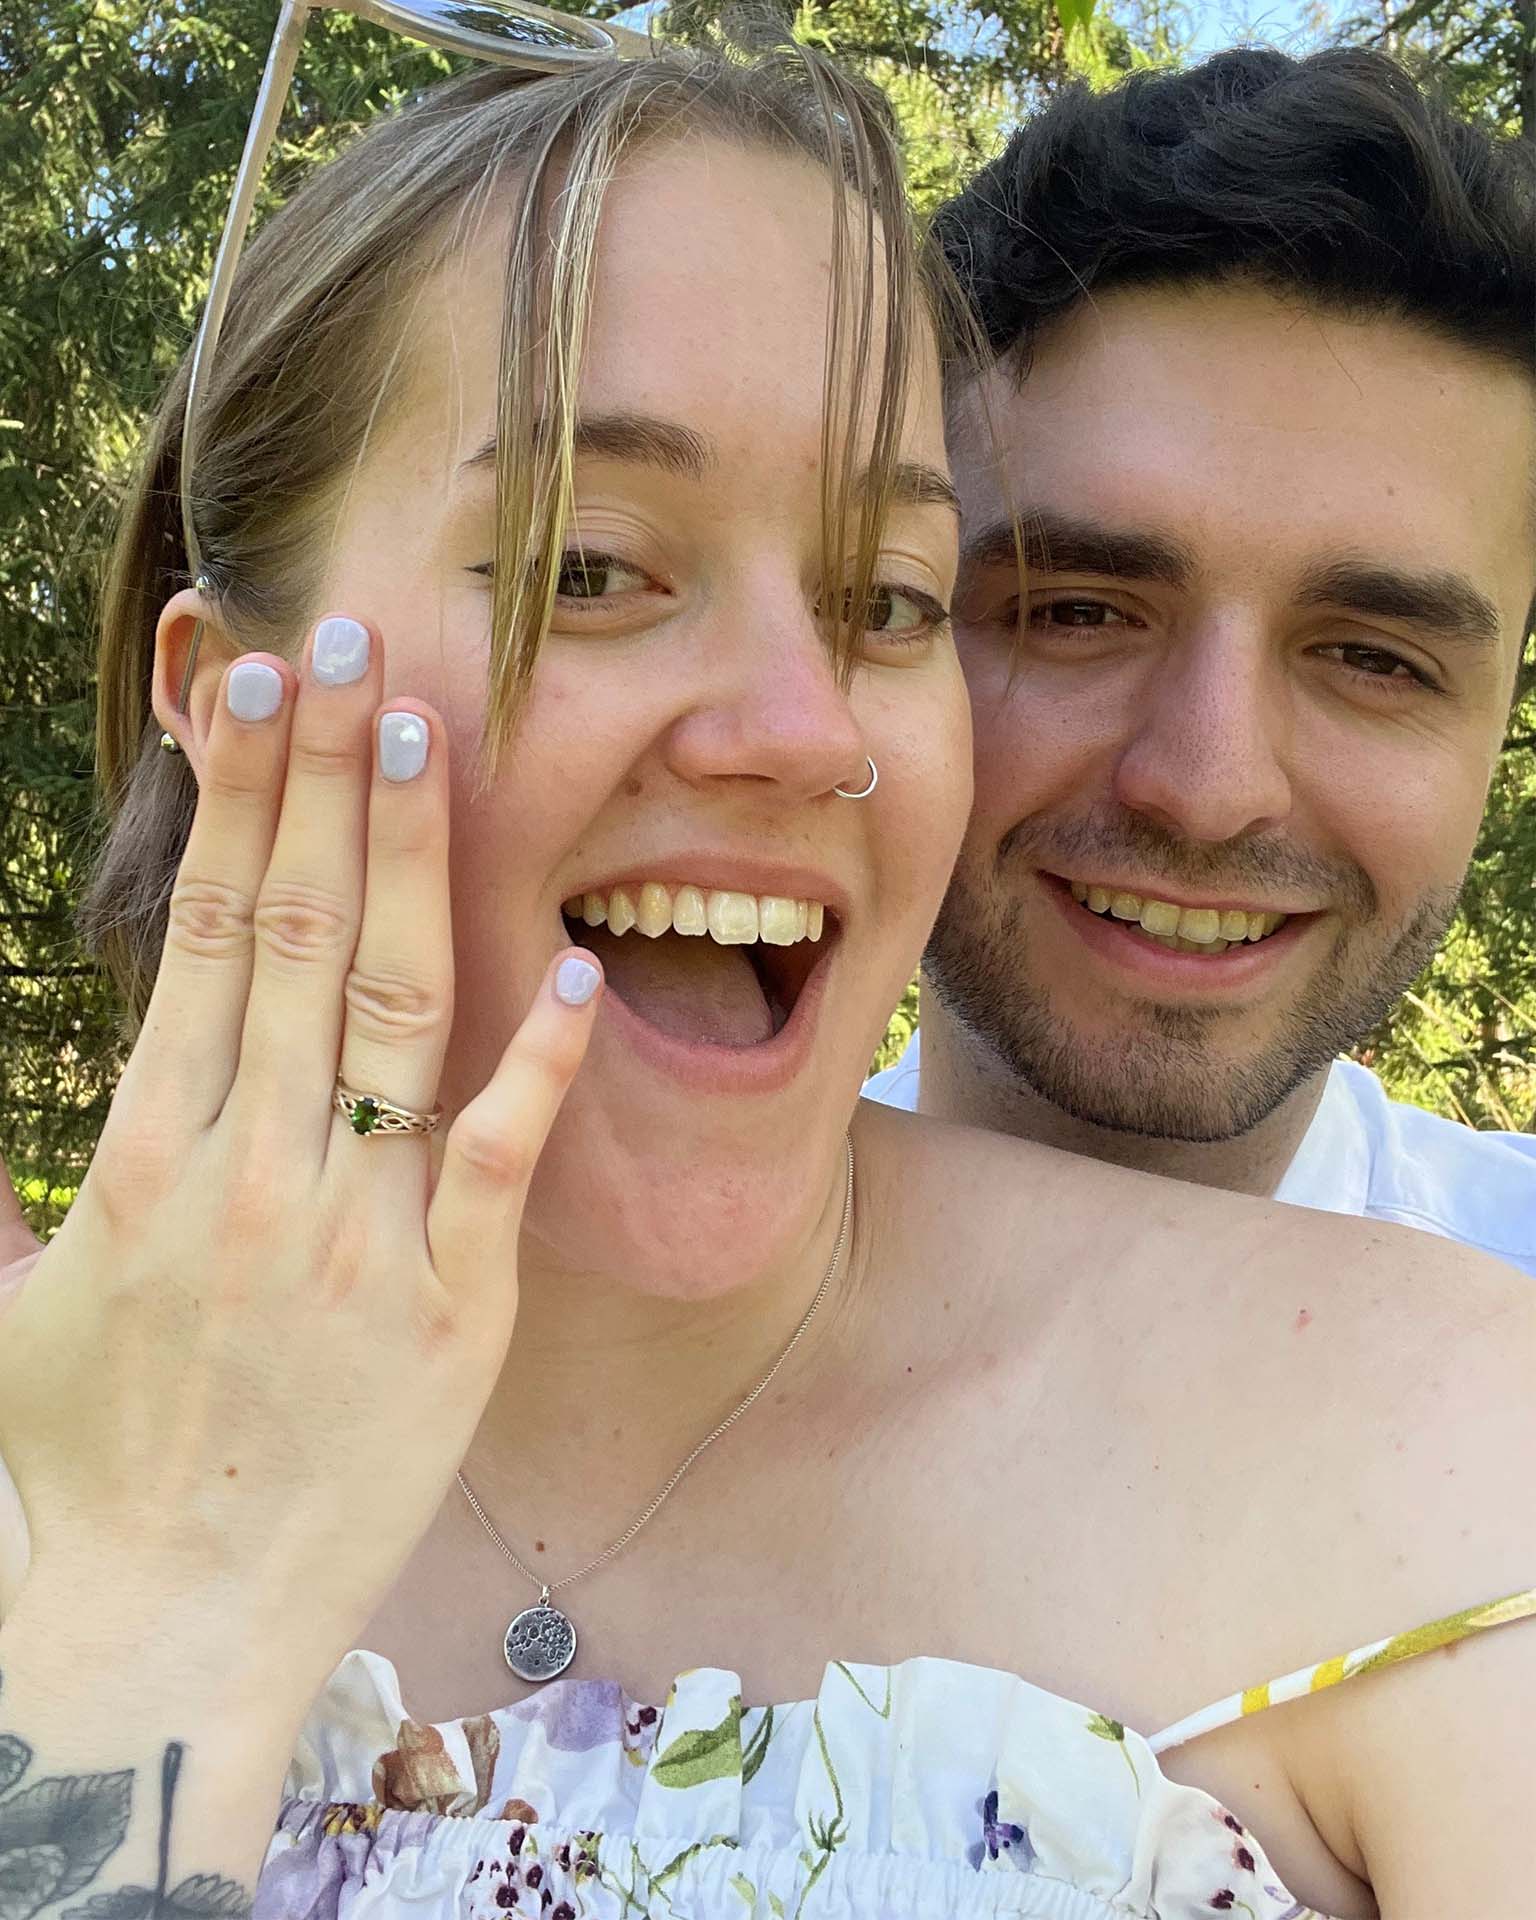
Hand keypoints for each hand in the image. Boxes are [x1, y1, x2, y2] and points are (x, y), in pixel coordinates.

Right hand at [0, 621, 600, 1703]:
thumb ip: (8, 1197)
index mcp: (148, 1156)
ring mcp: (357, 1237)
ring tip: (429, 732)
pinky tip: (572, 963)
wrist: (156, 1633)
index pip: (203, 930)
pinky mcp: (451, 1313)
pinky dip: (534, 1063)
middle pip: (292, 930)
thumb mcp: (12, 1311)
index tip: (263, 691)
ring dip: (410, 861)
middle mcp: (250, 1172)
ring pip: (386, 1008)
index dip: (241, 800)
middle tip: (350, 641)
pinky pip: (498, 1165)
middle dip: (323, 776)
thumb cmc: (77, 1476)